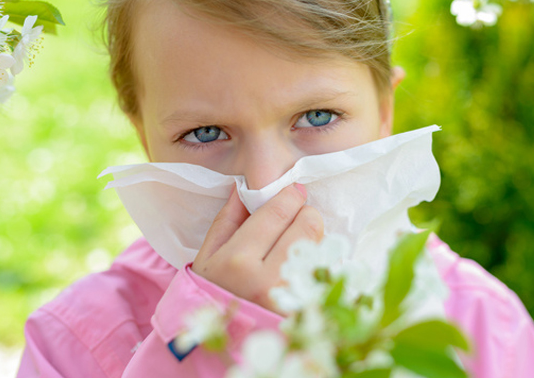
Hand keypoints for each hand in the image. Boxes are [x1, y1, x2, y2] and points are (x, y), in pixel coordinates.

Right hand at [191, 184, 323, 311]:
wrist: (219, 347)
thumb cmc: (212, 296)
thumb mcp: (207, 257)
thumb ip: (227, 219)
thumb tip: (244, 187)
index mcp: (238, 261)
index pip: (279, 212)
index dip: (290, 196)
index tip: (293, 192)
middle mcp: (268, 280)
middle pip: (308, 225)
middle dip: (305, 215)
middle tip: (296, 219)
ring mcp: (293, 298)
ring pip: (321, 247)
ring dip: (312, 241)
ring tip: (294, 249)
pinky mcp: (310, 312)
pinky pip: (326, 273)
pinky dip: (317, 265)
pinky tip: (300, 271)